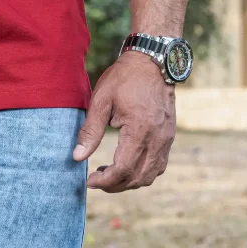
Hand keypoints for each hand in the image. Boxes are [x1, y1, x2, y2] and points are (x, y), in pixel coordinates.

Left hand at [72, 51, 175, 191]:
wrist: (153, 62)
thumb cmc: (124, 78)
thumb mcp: (102, 99)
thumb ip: (90, 130)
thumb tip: (77, 157)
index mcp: (139, 130)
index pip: (123, 169)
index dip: (105, 181)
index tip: (88, 181)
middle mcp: (157, 140)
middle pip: (137, 178)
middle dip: (114, 185)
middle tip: (96, 179)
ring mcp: (166, 140)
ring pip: (150, 176)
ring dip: (129, 182)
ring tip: (109, 173)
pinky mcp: (169, 137)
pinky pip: (158, 166)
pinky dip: (143, 173)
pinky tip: (127, 164)